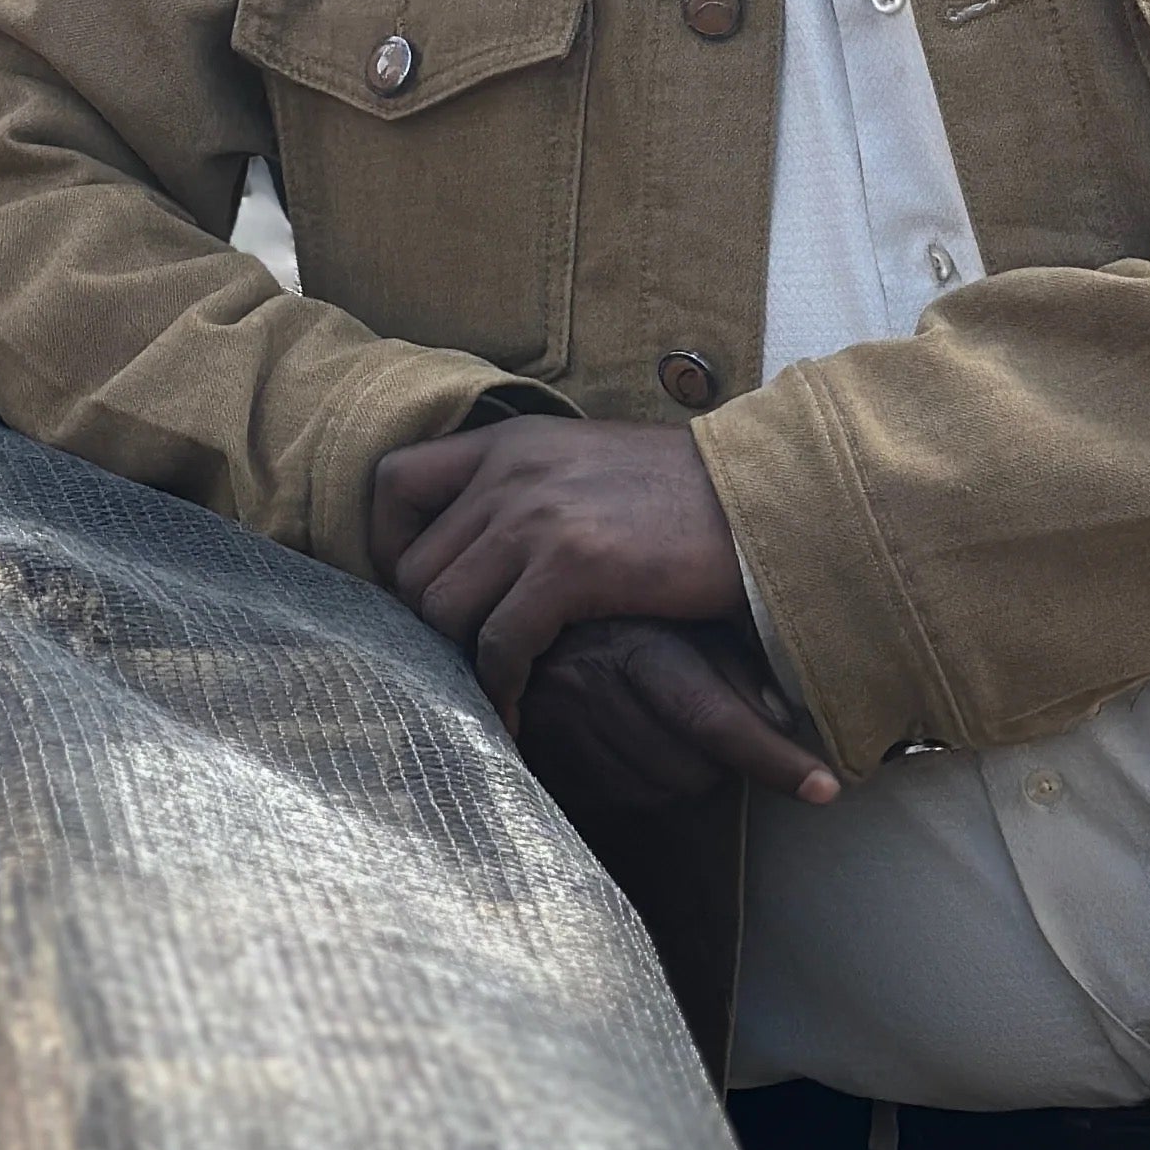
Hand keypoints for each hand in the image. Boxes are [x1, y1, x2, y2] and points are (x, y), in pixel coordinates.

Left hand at [371, 419, 744, 715]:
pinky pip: (499, 644)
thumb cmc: (682, 498)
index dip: (388, 545)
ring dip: (461, 659)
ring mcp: (535, 516)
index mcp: (508, 440)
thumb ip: (523, 491)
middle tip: (466, 658)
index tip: (419, 591)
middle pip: (413, 565)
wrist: (761, 500)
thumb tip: (476, 551)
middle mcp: (508, 470)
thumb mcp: (584, 466)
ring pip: (442, 608)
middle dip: (432, 624)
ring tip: (494, 685)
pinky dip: (501, 687)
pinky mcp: (570, 566)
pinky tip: (519, 709)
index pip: (393, 482)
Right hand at [516, 616, 835, 813]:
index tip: (825, 788)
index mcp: (638, 646)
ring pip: (656, 794)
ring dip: (675, 776)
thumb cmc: (622, 615)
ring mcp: (560, 730)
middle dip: (716, 761)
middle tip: (706, 725)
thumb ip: (735, 666)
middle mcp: (593, 687)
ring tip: (660, 729)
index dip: (774, 759)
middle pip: (693, 771)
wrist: (521, 617)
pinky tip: (627, 746)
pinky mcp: (540, 760)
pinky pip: (613, 803)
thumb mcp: (683, 621)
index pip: (715, 718)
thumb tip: (784, 719)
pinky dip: (635, 786)